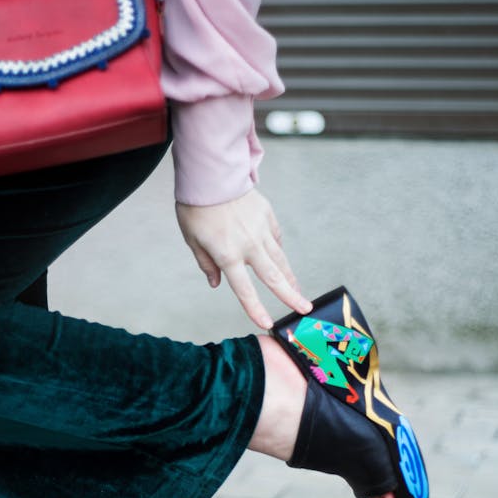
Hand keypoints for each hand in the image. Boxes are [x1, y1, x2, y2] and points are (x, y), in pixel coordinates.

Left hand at [176, 189, 311, 328]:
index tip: (267, 323)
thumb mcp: (192, 239)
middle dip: (291, 295)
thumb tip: (216, 282)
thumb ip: (206, 263)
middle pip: (274, 276)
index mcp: (227, 254)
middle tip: (305, 309)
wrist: (210, 173)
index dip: (256, 309)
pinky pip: (275, 238)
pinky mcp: (266, 215)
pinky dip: (277, 249)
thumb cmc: (196, 207)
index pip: (244, 289)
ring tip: (299, 291)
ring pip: (280, 258)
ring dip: (290, 277)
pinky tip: (279, 258)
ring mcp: (260, 229)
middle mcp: (248, 245)